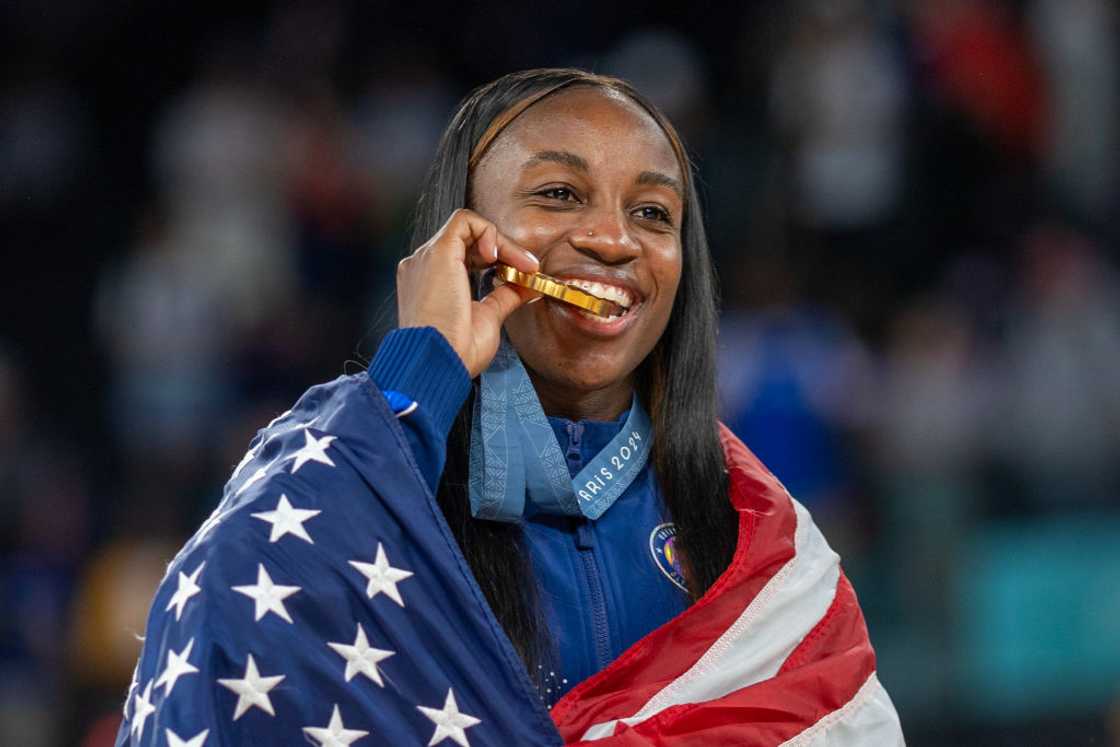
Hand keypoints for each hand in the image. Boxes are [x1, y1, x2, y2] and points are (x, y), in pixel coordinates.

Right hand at [396, 208, 539, 377]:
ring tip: (520, 265)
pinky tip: (498, 256)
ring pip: (468, 227)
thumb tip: (528, 284)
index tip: (523, 275)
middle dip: (504, 250)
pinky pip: (465, 221)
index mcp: (431, 283)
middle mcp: (424, 267)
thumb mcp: (488, 318)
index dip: (498, 260)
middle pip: (468, 240)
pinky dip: (489, 232)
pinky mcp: (437, 252)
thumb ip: (505, 296)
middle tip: (528, 269)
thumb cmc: (455, 353)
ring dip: (501, 243)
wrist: (439, 364)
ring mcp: (426, 258)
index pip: (466, 256)